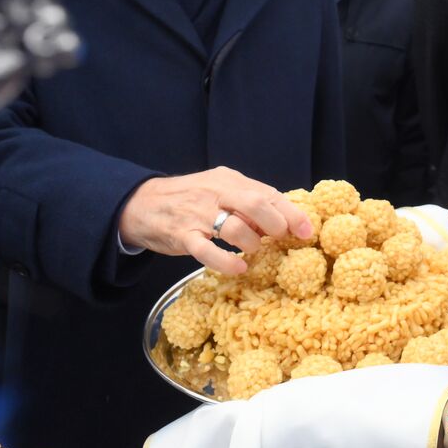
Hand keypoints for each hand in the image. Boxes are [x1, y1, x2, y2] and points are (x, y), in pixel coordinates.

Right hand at [118, 167, 313, 274]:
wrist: (141, 204)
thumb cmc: (189, 200)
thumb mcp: (219, 190)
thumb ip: (247, 202)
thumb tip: (282, 220)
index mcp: (228, 180)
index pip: (266, 192)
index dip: (291, 212)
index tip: (306, 230)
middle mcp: (215, 193)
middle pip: (254, 203)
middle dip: (276, 223)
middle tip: (282, 238)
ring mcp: (197, 215)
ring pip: (233, 226)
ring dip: (251, 241)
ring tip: (253, 250)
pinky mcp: (182, 236)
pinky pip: (206, 250)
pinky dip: (226, 260)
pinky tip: (238, 267)